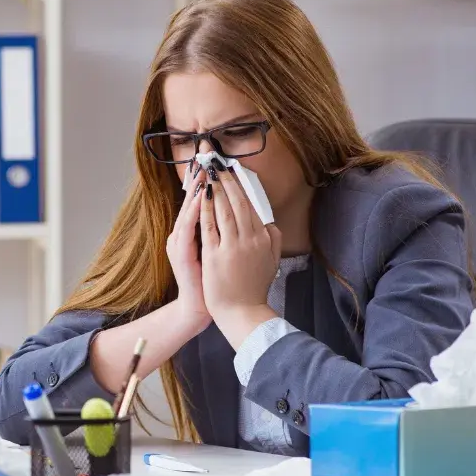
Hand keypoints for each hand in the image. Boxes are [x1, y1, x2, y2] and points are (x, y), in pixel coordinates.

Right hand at [166, 161, 210, 334]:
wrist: (202, 307)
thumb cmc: (214, 281)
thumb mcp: (220, 251)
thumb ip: (226, 232)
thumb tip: (242, 214)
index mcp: (194, 231)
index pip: (201, 199)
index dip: (207, 179)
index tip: (214, 159)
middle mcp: (183, 233)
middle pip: (192, 198)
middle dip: (200, 175)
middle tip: (206, 154)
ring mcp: (180, 242)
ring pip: (189, 208)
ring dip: (197, 188)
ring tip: (205, 169)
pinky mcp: (181, 252)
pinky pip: (188, 227)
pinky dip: (196, 211)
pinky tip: (203, 197)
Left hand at [200, 160, 281, 345]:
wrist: (243, 313)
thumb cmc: (254, 289)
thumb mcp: (271, 263)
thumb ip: (272, 241)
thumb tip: (270, 224)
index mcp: (263, 239)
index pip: (252, 206)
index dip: (241, 186)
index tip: (233, 170)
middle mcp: (250, 239)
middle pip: (239, 202)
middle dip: (228, 179)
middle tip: (218, 162)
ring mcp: (233, 247)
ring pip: (225, 210)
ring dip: (217, 189)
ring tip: (210, 172)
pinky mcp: (217, 256)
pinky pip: (210, 226)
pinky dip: (206, 209)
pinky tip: (202, 196)